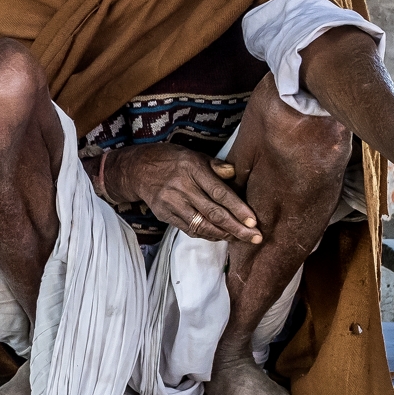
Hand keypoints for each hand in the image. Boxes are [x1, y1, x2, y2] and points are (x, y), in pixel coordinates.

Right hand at [102, 146, 263, 243]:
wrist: (138, 170)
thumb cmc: (172, 160)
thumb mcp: (194, 155)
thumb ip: (215, 166)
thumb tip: (233, 173)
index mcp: (192, 169)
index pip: (219, 192)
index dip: (238, 208)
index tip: (253, 221)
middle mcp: (182, 187)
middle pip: (214, 213)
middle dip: (237, 228)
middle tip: (255, 237)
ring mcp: (172, 203)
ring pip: (202, 225)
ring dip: (224, 234)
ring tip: (241, 239)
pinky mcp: (165, 215)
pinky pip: (190, 229)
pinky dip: (207, 234)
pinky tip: (220, 236)